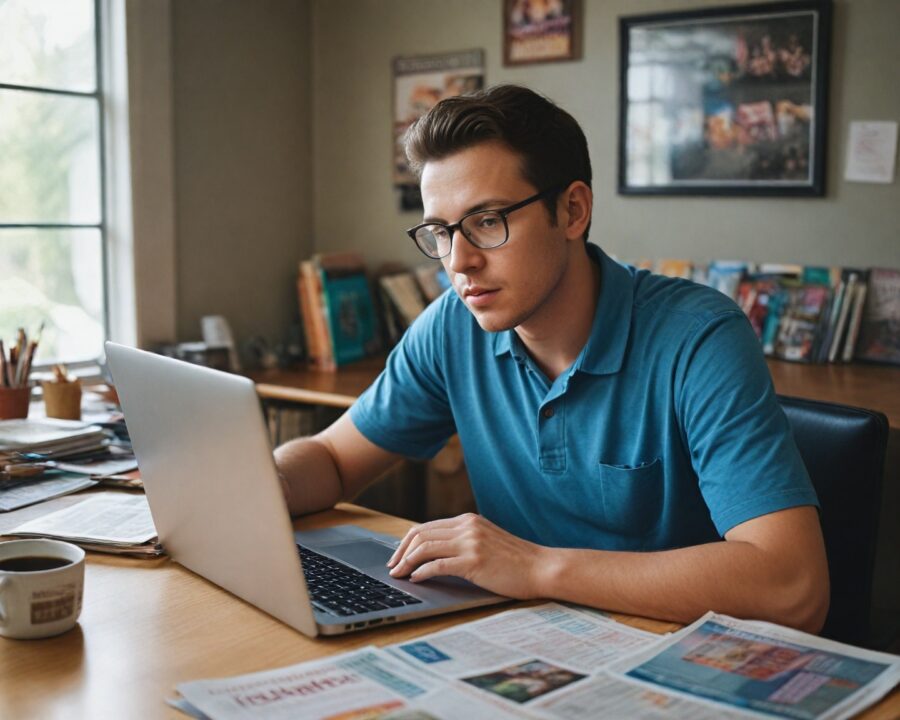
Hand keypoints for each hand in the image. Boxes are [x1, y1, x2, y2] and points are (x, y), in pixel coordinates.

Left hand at [386, 513, 547, 598]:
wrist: (541, 568)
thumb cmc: (516, 561)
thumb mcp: (486, 541)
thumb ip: (464, 541)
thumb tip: (433, 553)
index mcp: (468, 520)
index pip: (426, 526)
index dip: (406, 542)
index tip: (397, 556)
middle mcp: (467, 527)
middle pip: (420, 534)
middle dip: (401, 551)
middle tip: (392, 567)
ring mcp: (471, 542)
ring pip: (425, 547)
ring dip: (407, 562)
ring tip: (399, 575)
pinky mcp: (474, 561)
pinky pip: (438, 564)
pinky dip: (422, 572)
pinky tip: (416, 579)